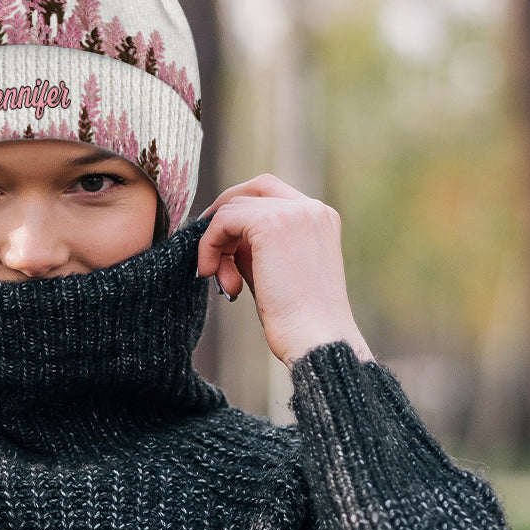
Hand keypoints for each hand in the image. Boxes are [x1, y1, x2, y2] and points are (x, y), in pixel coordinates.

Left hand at [198, 174, 372, 367]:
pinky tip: (211, 273)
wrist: (315, 340)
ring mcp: (294, 213)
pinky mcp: (272, 224)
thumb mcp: (274, 270)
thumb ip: (254, 245)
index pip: (271, 193)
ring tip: (224, 282)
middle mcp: (311, 208)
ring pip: (232, 207)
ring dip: (216, 243)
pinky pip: (223, 221)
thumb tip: (222, 235)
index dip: (239, 211)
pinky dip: (209, 245)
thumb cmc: (297, 318)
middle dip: (224, 216)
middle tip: (209, 249)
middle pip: (252, 189)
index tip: (222, 242)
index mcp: (320, 218)